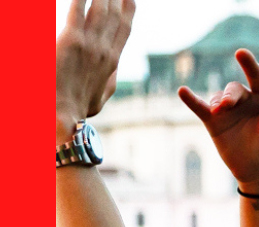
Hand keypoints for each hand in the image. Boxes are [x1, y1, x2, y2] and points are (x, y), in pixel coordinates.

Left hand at [56, 0, 132, 139]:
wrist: (61, 116)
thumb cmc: (74, 110)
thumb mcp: (98, 99)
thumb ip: (107, 83)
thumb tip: (113, 74)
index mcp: (111, 63)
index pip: (124, 31)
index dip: (129, 12)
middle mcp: (105, 51)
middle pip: (115, 16)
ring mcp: (90, 46)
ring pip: (101, 10)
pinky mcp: (71, 41)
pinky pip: (78, 10)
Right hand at [177, 50, 258, 193]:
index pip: (257, 78)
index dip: (249, 65)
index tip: (241, 52)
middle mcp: (245, 101)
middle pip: (233, 89)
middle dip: (229, 96)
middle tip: (225, 106)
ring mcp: (228, 111)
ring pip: (218, 97)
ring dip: (216, 102)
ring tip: (217, 111)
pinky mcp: (214, 122)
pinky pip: (200, 107)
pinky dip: (191, 99)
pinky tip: (182, 91)